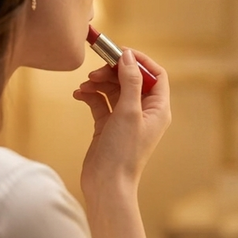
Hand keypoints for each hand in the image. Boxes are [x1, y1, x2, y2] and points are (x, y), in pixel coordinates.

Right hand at [73, 48, 169, 237]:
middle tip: (96, 70)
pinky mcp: (108, 126)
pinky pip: (100, 102)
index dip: (140, 61)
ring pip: (114, 89)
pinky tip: (79, 94)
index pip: (156, 75)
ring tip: (85, 84)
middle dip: (113, 71)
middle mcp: (144, 113)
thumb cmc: (123, 152)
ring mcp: (125, 119)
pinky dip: (91, 95)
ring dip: (99, 82)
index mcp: (158, 109)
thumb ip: (130, 81)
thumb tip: (128, 56)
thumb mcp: (128, 111)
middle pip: (131, 79)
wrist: (107, 185)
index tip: (120, 52)